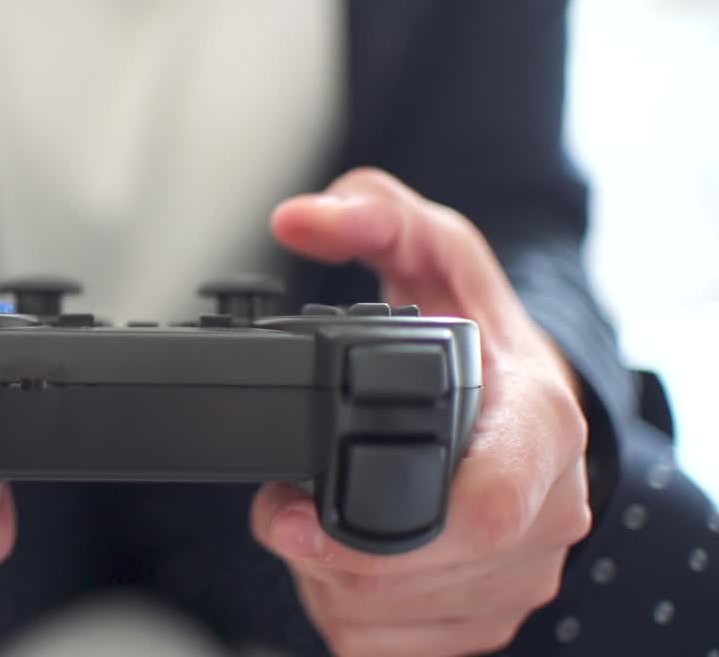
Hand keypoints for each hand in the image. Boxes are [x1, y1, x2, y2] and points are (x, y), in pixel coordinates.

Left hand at [253, 168, 590, 656]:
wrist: (519, 402)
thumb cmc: (478, 334)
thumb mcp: (433, 252)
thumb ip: (373, 216)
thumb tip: (301, 219)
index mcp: (540, 428)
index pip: (491, 510)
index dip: (386, 531)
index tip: (301, 512)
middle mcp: (544, 514)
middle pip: (416, 578)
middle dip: (325, 550)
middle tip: (286, 507)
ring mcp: (517, 575)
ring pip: (391, 619)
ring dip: (327, 580)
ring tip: (319, 524)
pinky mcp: (484, 617)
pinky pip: (389, 646)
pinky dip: (345, 611)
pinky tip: (344, 562)